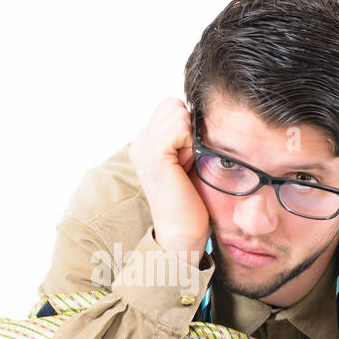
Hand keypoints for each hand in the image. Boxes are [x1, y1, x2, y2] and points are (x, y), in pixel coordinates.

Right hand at [128, 98, 210, 256]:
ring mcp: (143, 147)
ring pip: (177, 112)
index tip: (188, 157)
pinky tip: (185, 165)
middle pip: (173, 105)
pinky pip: (180, 125)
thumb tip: (199, 110)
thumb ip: (183, 136)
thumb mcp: (185, 160)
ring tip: (186, 165)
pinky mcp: (153, 154)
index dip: (186, 127)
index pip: (170, 106)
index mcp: (144, 143)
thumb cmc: (190, 201)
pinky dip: (190, 143)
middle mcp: (138, 143)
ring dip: (190, 137)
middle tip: (188, 161)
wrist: (182, 233)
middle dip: (188, 129)